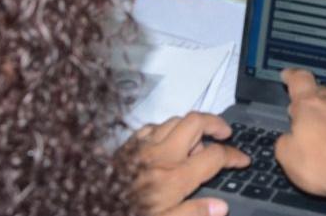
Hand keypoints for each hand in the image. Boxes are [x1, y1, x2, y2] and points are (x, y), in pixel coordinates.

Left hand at [128, 112, 251, 215]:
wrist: (82, 208)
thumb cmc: (125, 214)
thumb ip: (193, 214)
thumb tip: (221, 207)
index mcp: (174, 177)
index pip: (215, 155)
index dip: (234, 155)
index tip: (243, 160)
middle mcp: (161, 155)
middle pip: (196, 122)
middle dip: (216, 123)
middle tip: (225, 134)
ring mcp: (142, 147)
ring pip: (175, 120)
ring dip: (192, 125)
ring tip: (199, 140)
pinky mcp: (125, 146)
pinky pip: (151, 126)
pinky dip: (166, 129)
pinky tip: (167, 141)